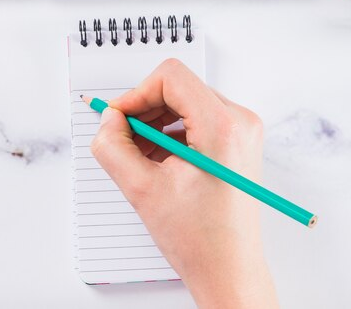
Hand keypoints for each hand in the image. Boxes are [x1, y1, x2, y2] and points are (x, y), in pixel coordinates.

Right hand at [90, 59, 277, 308]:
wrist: (230, 271)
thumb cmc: (200, 240)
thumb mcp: (142, 190)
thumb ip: (113, 146)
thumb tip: (108, 118)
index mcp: (222, 127)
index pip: (171, 77)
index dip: (137, 93)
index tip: (119, 116)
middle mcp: (239, 121)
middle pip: (178, 87)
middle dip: (144, 110)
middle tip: (123, 137)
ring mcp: (242, 130)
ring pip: (184, 101)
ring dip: (156, 122)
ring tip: (141, 155)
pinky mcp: (237, 140)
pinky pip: (196, 117)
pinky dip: (170, 132)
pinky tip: (158, 161)